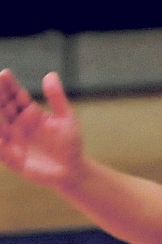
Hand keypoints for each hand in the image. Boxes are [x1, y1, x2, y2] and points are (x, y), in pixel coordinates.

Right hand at [0, 70, 84, 187]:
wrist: (71, 169)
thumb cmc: (69, 142)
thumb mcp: (66, 118)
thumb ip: (56, 98)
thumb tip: (50, 75)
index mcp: (30, 114)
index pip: (16, 97)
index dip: (9, 86)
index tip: (5, 74)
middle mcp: (18, 125)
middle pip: (4, 108)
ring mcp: (13, 141)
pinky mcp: (12, 158)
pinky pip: (0, 150)